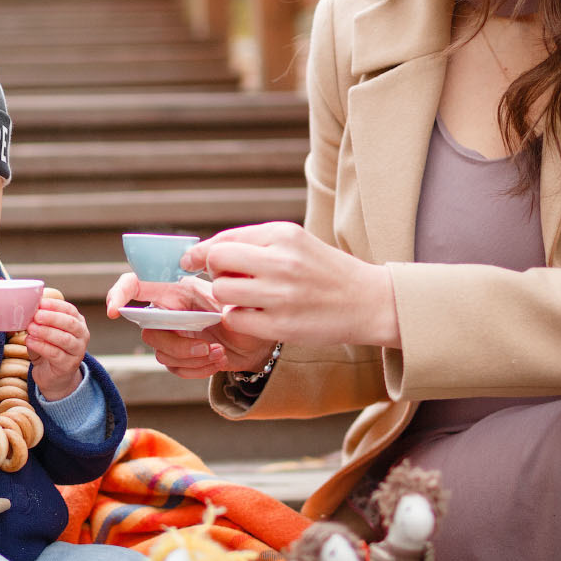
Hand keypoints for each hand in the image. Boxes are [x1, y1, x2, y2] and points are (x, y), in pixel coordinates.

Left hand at [24, 295, 90, 400]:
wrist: (52, 376)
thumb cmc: (48, 348)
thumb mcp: (45, 331)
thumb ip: (40, 320)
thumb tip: (29, 308)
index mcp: (78, 322)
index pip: (70, 310)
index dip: (55, 305)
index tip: (40, 303)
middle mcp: (82, 336)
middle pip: (70, 323)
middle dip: (52, 317)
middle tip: (36, 315)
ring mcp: (78, 351)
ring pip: (64, 339)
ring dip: (46, 332)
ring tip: (31, 328)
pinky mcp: (69, 365)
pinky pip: (55, 354)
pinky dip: (41, 346)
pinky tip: (30, 341)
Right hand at [104, 269, 275, 378]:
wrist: (259, 343)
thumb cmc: (246, 313)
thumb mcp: (234, 298)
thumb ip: (218, 286)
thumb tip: (204, 268)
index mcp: (175, 289)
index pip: (136, 284)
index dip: (118, 293)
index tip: (114, 311)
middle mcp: (168, 311)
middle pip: (149, 330)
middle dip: (177, 345)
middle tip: (208, 346)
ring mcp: (171, 334)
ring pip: (161, 352)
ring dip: (192, 358)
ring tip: (219, 352)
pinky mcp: (178, 356)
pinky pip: (173, 367)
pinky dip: (197, 369)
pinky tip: (218, 361)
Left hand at [187, 222, 400, 350]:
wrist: (369, 301)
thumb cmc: (326, 271)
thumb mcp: (296, 243)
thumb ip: (255, 243)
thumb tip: (207, 251)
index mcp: (284, 235)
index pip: (225, 239)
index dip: (202, 252)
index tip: (191, 260)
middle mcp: (281, 261)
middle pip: (217, 262)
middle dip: (213, 272)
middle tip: (225, 279)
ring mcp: (281, 295)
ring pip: (221, 292)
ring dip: (225, 297)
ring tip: (244, 298)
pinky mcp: (281, 325)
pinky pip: (235, 319)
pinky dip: (238, 318)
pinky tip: (256, 315)